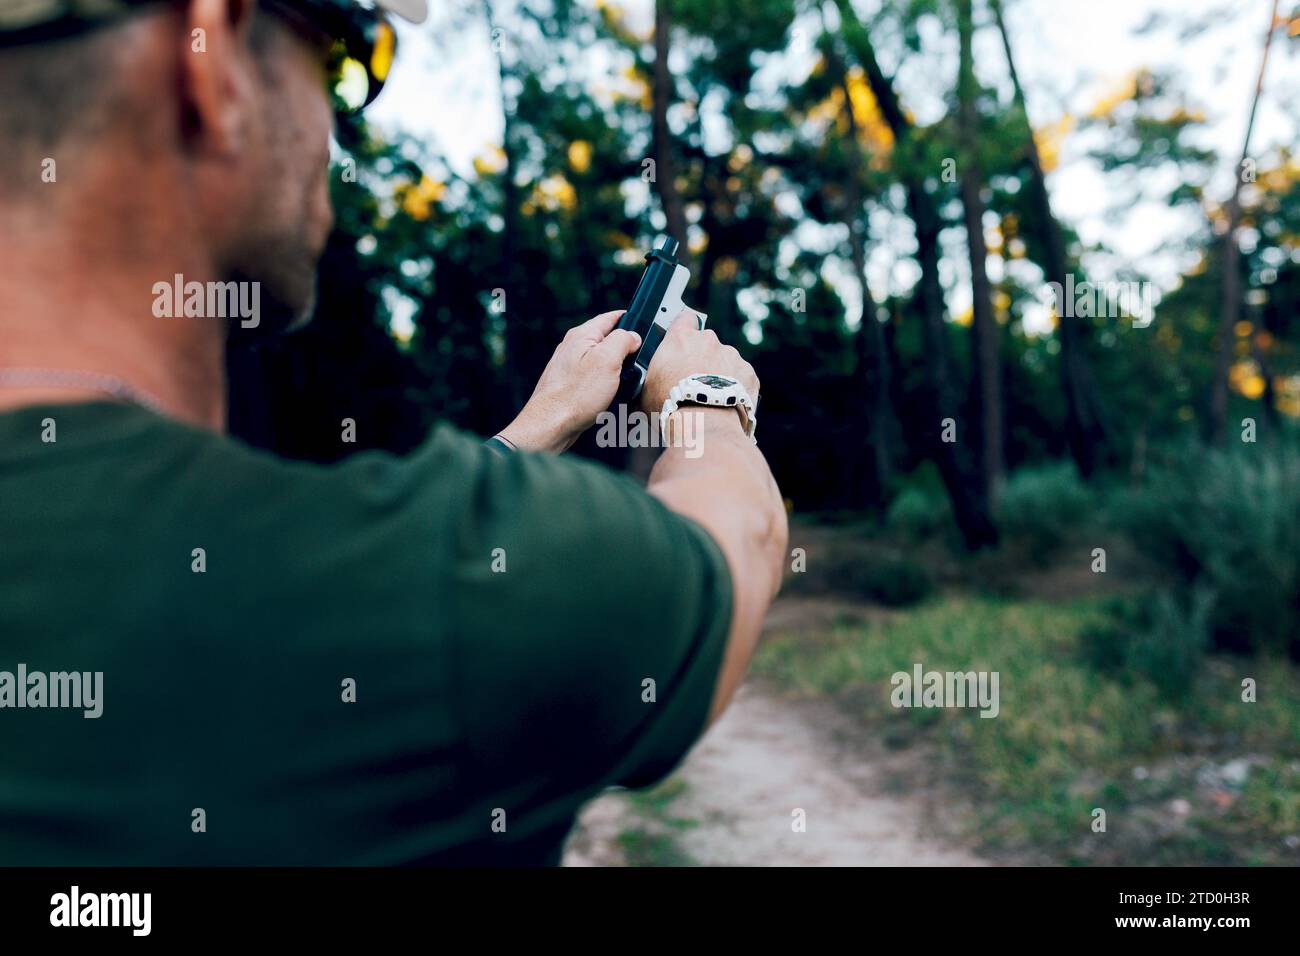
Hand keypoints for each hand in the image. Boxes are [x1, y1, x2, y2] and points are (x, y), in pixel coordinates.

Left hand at [497, 310, 640, 452]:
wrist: (550, 425)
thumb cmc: (574, 396)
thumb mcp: (607, 361)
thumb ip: (622, 341)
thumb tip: (633, 336)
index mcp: (582, 336)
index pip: (610, 317)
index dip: (629, 319)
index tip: (643, 324)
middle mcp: (573, 348)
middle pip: (607, 340)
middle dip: (625, 350)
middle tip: (636, 363)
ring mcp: (571, 367)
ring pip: (602, 362)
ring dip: (617, 371)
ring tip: (623, 384)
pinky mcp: (570, 384)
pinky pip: (595, 379)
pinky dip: (607, 386)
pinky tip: (609, 396)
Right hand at [641, 311, 759, 418]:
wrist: (703, 425)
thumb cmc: (670, 408)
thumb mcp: (646, 389)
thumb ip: (652, 375)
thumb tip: (645, 384)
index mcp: (681, 339)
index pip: (685, 318)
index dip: (684, 328)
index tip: (682, 342)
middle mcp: (708, 341)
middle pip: (705, 343)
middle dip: (701, 358)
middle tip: (692, 382)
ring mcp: (731, 355)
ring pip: (724, 360)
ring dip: (719, 374)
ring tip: (709, 397)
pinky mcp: (748, 372)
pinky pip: (741, 376)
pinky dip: (735, 387)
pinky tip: (724, 402)